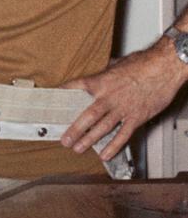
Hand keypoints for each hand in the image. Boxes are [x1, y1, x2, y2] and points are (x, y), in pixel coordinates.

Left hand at [61, 39, 187, 159]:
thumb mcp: (119, 64)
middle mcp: (108, 97)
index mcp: (101, 82)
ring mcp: (122, 109)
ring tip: (77, 148)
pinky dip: (113, 146)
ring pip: (101, 128)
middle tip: (64, 139)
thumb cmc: (144, 62)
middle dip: (74, 129)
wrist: (164, 67)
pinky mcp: (136, 117)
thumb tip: (105, 71)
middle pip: (86, 116)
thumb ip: (108, 72)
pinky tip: (105, 155)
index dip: (62, 94)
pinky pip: (123, 135)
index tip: (51, 100)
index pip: (76, 87)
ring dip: (88, 139)